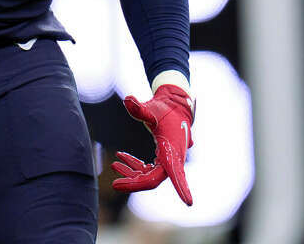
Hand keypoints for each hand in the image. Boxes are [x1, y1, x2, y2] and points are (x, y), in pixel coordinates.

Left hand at [111, 83, 194, 204]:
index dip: (181, 188)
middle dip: (134, 183)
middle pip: (153, 179)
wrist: (174, 105)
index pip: (176, 173)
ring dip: (132, 174)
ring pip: (149, 176)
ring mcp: (167, 160)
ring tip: (114, 164)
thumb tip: (127, 100)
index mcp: (172, 150)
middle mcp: (172, 159)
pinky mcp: (162, 158)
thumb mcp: (152, 108)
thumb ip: (140, 108)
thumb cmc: (165, 108)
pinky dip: (134, 166)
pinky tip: (120, 157)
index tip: (189, 202)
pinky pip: (147, 169)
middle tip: (115, 184)